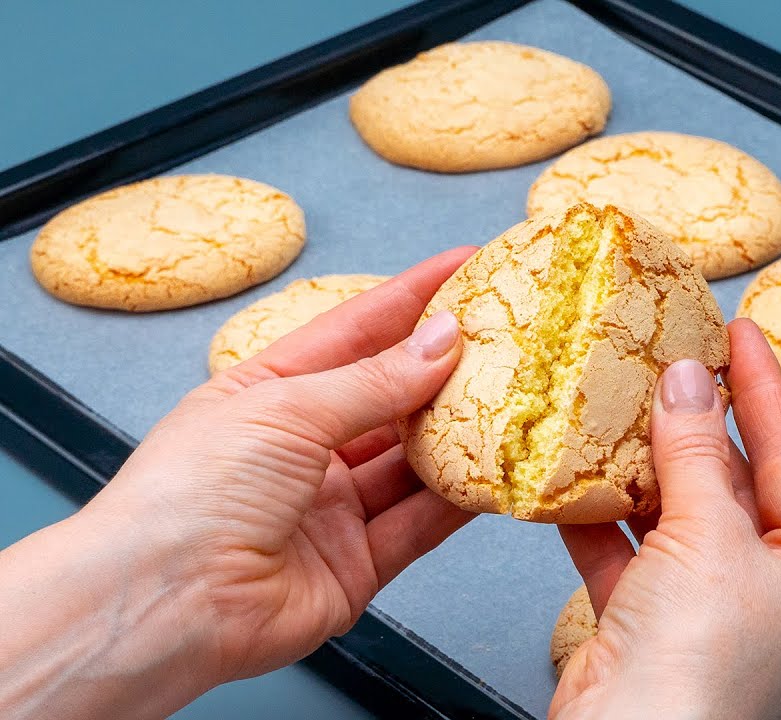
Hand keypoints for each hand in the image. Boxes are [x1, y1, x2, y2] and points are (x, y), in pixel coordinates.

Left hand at [0, 247, 476, 719]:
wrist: (166, 605)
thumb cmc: (194, 491)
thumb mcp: (285, 409)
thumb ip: (374, 380)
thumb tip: (443, 339)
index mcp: (266, 394)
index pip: (353, 333)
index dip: (409, 299)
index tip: (466, 268)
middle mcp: (300, 449)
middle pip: (390, 398)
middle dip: (446, 369)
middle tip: (509, 339)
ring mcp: (329, 509)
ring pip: (411, 463)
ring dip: (459, 436)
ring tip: (515, 401)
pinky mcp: (356, 565)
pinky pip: (418, 524)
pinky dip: (457, 501)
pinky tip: (495, 473)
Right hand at [553, 319, 780, 719]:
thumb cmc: (699, 667)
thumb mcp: (707, 538)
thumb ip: (695, 452)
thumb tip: (688, 379)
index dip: (766, 389)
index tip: (741, 332)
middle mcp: (775, 591)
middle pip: (734, 482)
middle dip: (696, 423)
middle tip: (670, 356)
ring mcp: (711, 609)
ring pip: (677, 514)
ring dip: (643, 464)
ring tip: (619, 400)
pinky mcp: (651, 624)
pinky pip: (628, 552)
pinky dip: (600, 516)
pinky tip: (575, 474)